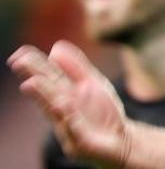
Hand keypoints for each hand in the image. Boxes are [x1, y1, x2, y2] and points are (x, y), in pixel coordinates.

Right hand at [7, 41, 130, 166]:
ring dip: (44, 97)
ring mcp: (69, 127)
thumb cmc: (103, 111)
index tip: (20, 53)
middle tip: (18, 64)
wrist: (121, 138)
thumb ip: (76, 66)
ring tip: (32, 83)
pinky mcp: (80, 142)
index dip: (34, 66)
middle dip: (33, 79)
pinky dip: (69, 118)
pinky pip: (75, 129)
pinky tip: (63, 105)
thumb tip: (55, 47)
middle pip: (47, 93)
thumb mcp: (93, 83)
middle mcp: (62, 110)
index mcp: (64, 94)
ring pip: (56, 111)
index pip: (48, 78)